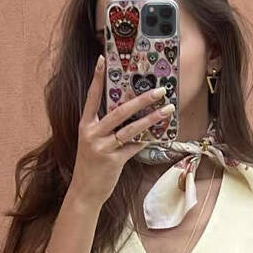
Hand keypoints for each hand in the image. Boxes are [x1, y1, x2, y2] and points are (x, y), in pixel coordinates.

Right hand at [71, 57, 175, 208]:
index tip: (102, 60)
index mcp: (85, 125)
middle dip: (141, 100)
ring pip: (131, 129)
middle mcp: (93, 134)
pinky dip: (147, 140)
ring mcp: (103, 147)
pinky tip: (159, 134)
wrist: (85, 192)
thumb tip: (129, 113)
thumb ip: (106, 128)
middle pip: (119, 111)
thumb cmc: (91, 165)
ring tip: (167, 110)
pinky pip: (135, 147)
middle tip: (158, 90)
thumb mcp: (93, 142)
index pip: (91, 97)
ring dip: (152, 119)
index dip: (96, 78)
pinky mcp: (114, 160)